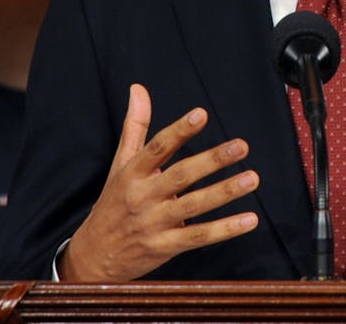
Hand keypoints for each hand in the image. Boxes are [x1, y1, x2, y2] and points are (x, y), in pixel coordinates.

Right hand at [58, 83, 260, 280]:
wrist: (93, 257)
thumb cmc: (113, 204)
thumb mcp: (120, 164)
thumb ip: (135, 126)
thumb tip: (138, 88)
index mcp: (132, 173)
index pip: (157, 147)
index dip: (179, 131)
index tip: (201, 114)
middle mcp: (143, 196)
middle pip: (180, 175)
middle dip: (212, 160)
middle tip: (241, 146)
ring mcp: (154, 223)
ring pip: (194, 205)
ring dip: (224, 192)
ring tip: (252, 178)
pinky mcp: (165, 247)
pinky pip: (198, 237)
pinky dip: (225, 229)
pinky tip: (249, 219)